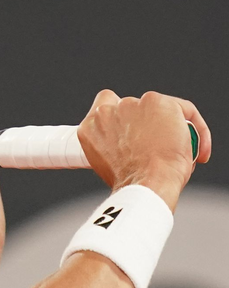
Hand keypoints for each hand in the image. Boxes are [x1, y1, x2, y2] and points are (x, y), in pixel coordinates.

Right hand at [78, 89, 211, 210]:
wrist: (147, 185)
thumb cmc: (132, 183)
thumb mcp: (110, 163)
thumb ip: (115, 144)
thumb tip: (134, 142)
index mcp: (90, 127)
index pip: (105, 107)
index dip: (121, 119)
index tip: (131, 134)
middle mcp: (106, 112)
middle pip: (133, 107)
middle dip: (146, 122)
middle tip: (156, 145)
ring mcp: (132, 105)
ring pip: (158, 108)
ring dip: (169, 124)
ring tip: (176, 150)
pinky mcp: (157, 102)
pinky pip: (184, 110)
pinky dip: (196, 128)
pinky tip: (195, 149)